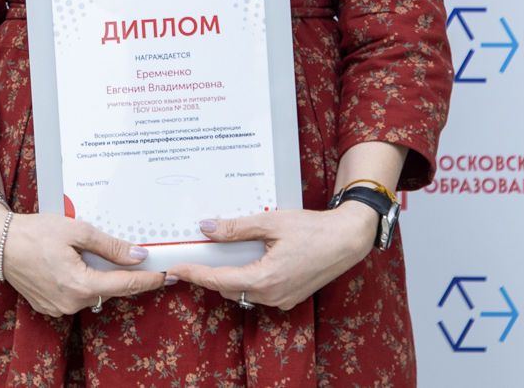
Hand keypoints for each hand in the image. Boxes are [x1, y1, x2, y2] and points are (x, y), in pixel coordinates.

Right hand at [0, 205, 167, 317]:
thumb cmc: (35, 232)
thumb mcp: (77, 231)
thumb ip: (111, 246)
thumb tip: (139, 256)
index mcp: (81, 285)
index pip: (125, 285)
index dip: (149, 280)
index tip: (167, 276)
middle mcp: (71, 303)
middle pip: (110, 289)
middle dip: (125, 275)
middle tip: (142, 260)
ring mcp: (58, 308)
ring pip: (93, 293)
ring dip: (100, 277)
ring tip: (96, 255)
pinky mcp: (49, 307)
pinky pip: (76, 296)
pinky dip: (82, 282)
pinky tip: (76, 264)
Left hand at [165, 203, 375, 310]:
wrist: (347, 239)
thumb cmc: (313, 229)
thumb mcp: (271, 222)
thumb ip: (237, 228)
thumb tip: (207, 228)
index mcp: (264, 279)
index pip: (218, 280)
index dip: (194, 274)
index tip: (175, 269)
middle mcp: (272, 296)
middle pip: (228, 288)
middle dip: (209, 274)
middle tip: (194, 256)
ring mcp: (282, 300)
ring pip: (242, 292)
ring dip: (229, 277)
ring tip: (219, 256)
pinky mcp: (290, 297)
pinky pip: (259, 293)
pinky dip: (247, 279)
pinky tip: (247, 260)